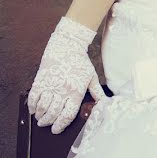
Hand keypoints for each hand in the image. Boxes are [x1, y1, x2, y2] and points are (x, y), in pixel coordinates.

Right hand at [27, 17, 106, 133]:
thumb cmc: (80, 62)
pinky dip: (32, 107)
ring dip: (40, 116)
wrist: (66, 47)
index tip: (56, 130)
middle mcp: (63, 91)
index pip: (68, 115)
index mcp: (76, 91)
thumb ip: (97, 92)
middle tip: (47, 125)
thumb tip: (104, 103)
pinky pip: (33, 99)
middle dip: (49, 122)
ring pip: (42, 108)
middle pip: (53, 114)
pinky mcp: (40, 81)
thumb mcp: (92, 77)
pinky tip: (34, 109)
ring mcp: (50, 86)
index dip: (61, 125)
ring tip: (41, 118)